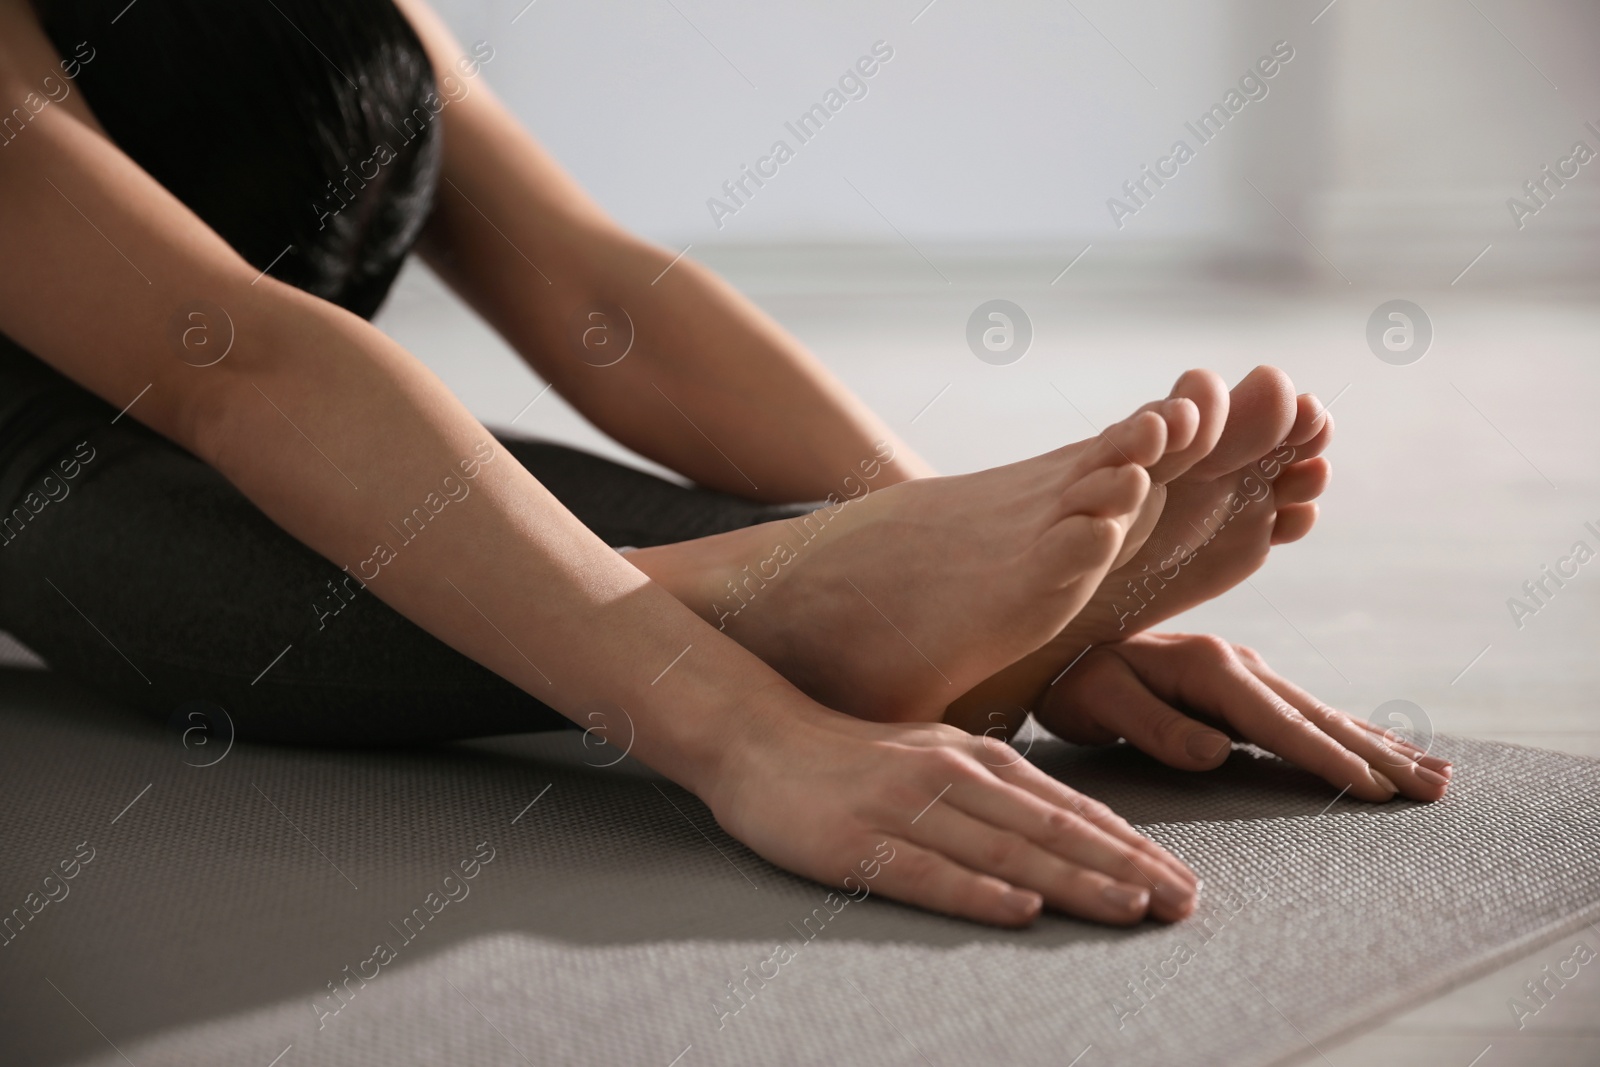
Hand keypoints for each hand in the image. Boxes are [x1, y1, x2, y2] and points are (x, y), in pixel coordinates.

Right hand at [703, 694, 1198, 927]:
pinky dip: (978, 890)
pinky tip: (1019, 909)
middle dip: (1126, 868)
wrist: (756, 736)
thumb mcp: (934, 755)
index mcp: (976, 758)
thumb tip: (1066, 829)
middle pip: (1054, 829)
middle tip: (1183, 904)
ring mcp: (905, 808)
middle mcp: (952, 775)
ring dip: (1074, 881)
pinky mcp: (857, 843)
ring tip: (1131, 909)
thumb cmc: (850, 757)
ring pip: (1006, 848)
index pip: (1070, 808)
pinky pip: (926, 872)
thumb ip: (996, 789)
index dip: (1131, 847)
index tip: (1181, 881)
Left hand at [1036, 632, 1452, 802]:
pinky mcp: (1248, 683)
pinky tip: (1390, 749)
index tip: (1372, 789)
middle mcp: (1240, 665)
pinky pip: (1311, 712)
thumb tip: (1216, 754)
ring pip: (1327, 714)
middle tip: (1434, 790)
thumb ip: (1155, 726)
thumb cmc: (1076, 681)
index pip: (1278, 724)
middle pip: (1320, 717)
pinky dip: (1356, 732)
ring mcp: (1248, 672)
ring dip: (1384, 745)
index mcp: (1210, 669)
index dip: (1325, 758)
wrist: (1065, 646)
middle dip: (1379, 755)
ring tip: (1438, 776)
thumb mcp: (1100, 702)